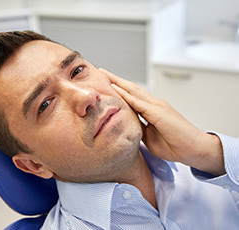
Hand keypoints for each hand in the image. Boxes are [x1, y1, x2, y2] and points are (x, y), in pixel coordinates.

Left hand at [101, 69, 224, 175]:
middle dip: (116, 80)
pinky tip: (115, 88)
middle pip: (131, 89)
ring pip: (133, 90)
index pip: (133, 96)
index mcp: (152, 110)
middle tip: (102, 72)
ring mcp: (157, 106)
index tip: (107, 84)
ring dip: (118, 82)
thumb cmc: (174, 145)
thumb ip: (140, 129)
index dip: (120, 89)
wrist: (194, 149)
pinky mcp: (158, 112)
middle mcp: (154, 104)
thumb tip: (128, 126)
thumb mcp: (150, 138)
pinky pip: (137, 102)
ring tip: (105, 74)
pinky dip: (125, 94)